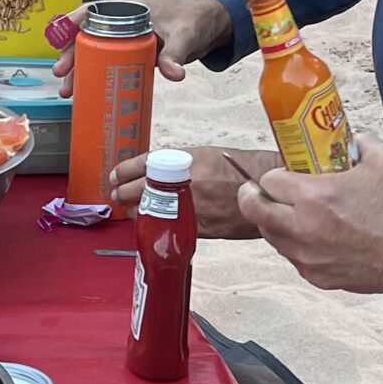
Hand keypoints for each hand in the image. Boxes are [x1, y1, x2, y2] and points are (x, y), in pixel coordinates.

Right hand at [50, 0, 229, 93]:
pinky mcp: (131, 54)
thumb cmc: (194, 19)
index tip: (57, 37)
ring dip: (80, 70)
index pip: (92, 11)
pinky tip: (86, 92)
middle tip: (62, 74)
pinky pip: (107, 64)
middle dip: (71, 55)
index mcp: (128, 8)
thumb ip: (175, 54)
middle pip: (87, 36)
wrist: (210, 26)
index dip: (71, 23)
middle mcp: (121, 23)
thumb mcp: (184, 36)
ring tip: (68, 91)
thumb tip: (174, 74)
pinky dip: (95, 76)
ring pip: (94, 52)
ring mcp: (125, 39)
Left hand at [107, 141, 272, 234]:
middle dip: (123, 193)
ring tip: (131, 210)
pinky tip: (155, 224)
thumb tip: (160, 175)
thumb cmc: (244, 169)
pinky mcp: (197, 227)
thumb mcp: (208, 156)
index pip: (144, 164)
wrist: (269, 188)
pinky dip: (159, 226)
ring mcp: (189, 207)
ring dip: (138, 212)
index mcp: (186, 160)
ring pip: (150, 212)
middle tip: (116, 194)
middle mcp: (184, 182)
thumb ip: (182, 165)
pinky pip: (169, 228)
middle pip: (139, 189)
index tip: (114, 175)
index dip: (124, 171)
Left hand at [237, 137, 382, 297]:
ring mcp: (305, 256)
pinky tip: (315, 236)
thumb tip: (348, 139)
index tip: (285, 175)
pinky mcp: (315, 276)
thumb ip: (359, 142)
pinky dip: (295, 244)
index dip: (274, 175)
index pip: (268, 181)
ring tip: (292, 214)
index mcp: (313, 196)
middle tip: (260, 193)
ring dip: (274, 222)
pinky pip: (292, 256)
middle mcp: (301, 227)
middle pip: (254, 210)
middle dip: (253, 198)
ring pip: (270, 236)